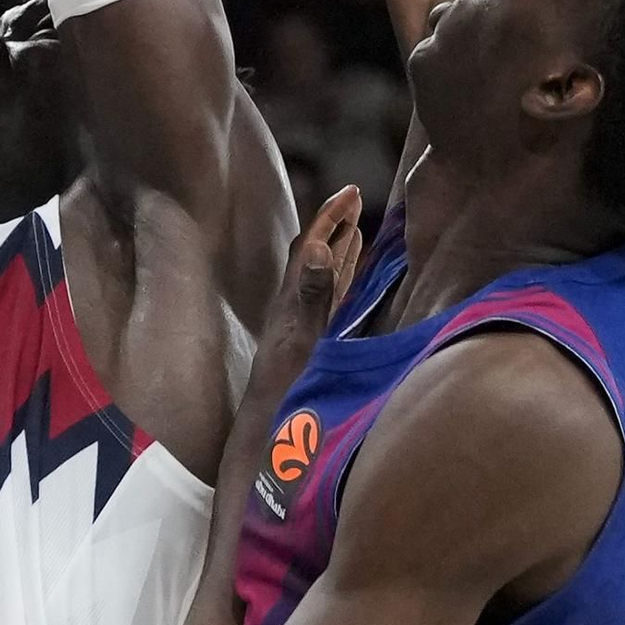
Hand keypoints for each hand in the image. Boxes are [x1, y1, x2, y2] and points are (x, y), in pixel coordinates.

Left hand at [245, 186, 363, 413]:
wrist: (267, 433)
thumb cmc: (288, 390)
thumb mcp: (305, 339)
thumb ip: (314, 295)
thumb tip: (319, 247)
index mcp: (293, 300)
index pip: (313, 246)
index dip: (331, 216)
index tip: (353, 191)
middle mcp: (294, 307)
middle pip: (316, 254)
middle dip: (336, 225)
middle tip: (356, 199)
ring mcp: (301, 324)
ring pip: (322, 277)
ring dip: (338, 251)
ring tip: (355, 230)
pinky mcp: (308, 343)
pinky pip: (327, 301)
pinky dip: (340, 282)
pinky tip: (347, 282)